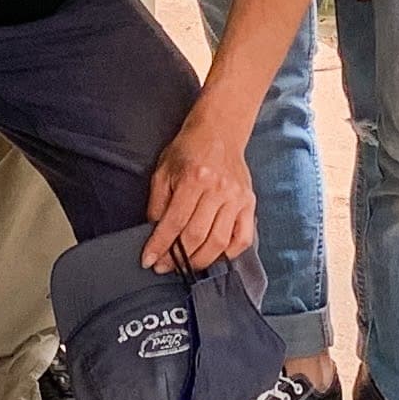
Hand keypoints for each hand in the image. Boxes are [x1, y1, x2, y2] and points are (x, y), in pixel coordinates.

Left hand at [143, 115, 254, 271]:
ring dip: (200, 260)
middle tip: (165, 267)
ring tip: (186, 266)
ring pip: (219, 241)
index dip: (160, 245)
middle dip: (177, 257)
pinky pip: (243, 238)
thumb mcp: (164, 171)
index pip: (174, 222)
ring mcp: (237, 198)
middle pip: (196, 235)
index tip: (149, 260)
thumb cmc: (189, 150)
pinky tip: (214, 257)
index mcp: (194, 179)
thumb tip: (153, 232)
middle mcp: (218, 189)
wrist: (220, 132)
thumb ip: (157, 202)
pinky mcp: (249, 203)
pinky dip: (229, 253)